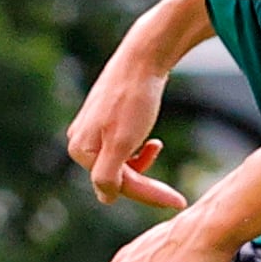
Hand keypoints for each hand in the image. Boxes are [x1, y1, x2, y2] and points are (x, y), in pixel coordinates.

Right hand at [64, 57, 186, 211]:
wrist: (142, 58)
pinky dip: (139, 148)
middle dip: (146, 181)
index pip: (118, 185)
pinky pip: (123, 147)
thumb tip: (105, 199)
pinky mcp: (106, 120)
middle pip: (118, 176)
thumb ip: (108, 174)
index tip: (180, 202)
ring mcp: (92, 130)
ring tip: (155, 145)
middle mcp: (80, 141)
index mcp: (81, 150)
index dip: (149, 195)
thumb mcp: (121, 142)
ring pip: (122, 162)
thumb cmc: (133, 100)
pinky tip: (153, 142)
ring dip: (142, 163)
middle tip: (177, 194)